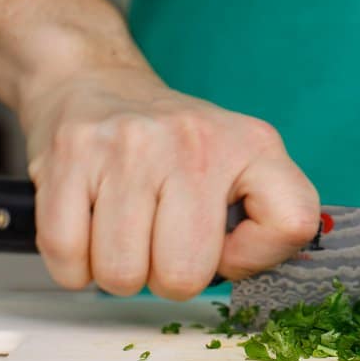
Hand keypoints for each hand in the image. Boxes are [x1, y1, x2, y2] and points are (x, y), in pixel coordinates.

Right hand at [20, 64, 319, 299]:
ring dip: (118, 272)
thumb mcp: (241, 164)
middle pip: (184, 275)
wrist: (95, 82)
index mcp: (252, 144)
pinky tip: (89, 227)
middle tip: (160, 241)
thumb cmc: (172, 145)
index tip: (227, 245)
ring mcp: (129, 146)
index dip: (253, 259)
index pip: (292, 224)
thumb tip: (254, 278)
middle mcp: (195, 141)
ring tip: (124, 231)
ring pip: (121, 275)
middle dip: (168, 278)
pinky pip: (67, 261)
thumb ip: (264, 221)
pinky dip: (74, 266)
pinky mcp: (70, 156)